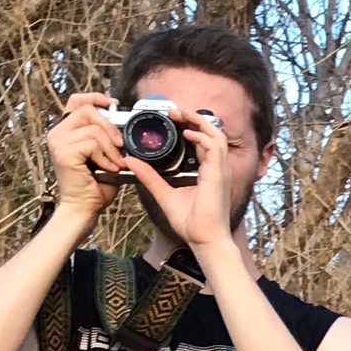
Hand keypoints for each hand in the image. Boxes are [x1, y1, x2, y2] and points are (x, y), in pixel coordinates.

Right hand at [45, 93, 124, 218]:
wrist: (84, 207)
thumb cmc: (96, 184)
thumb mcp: (105, 154)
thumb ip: (107, 136)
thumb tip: (124, 121)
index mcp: (66, 130)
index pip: (77, 101)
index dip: (96, 97)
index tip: (114, 104)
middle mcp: (58, 133)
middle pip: (87, 110)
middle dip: (110, 127)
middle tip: (121, 145)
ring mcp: (58, 142)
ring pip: (93, 129)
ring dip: (111, 148)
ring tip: (115, 163)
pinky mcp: (63, 152)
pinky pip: (92, 144)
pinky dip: (106, 157)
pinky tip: (108, 169)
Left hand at [123, 108, 232, 253]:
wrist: (204, 239)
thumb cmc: (191, 223)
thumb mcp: (164, 194)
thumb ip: (150, 176)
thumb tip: (131, 161)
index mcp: (208, 171)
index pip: (202, 141)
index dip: (189, 127)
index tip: (172, 120)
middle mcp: (216, 168)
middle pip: (211, 132)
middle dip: (193, 118)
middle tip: (173, 111)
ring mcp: (220, 170)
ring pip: (215, 134)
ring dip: (198, 121)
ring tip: (179, 114)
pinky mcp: (219, 174)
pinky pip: (214, 146)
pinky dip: (201, 136)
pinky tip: (186, 132)